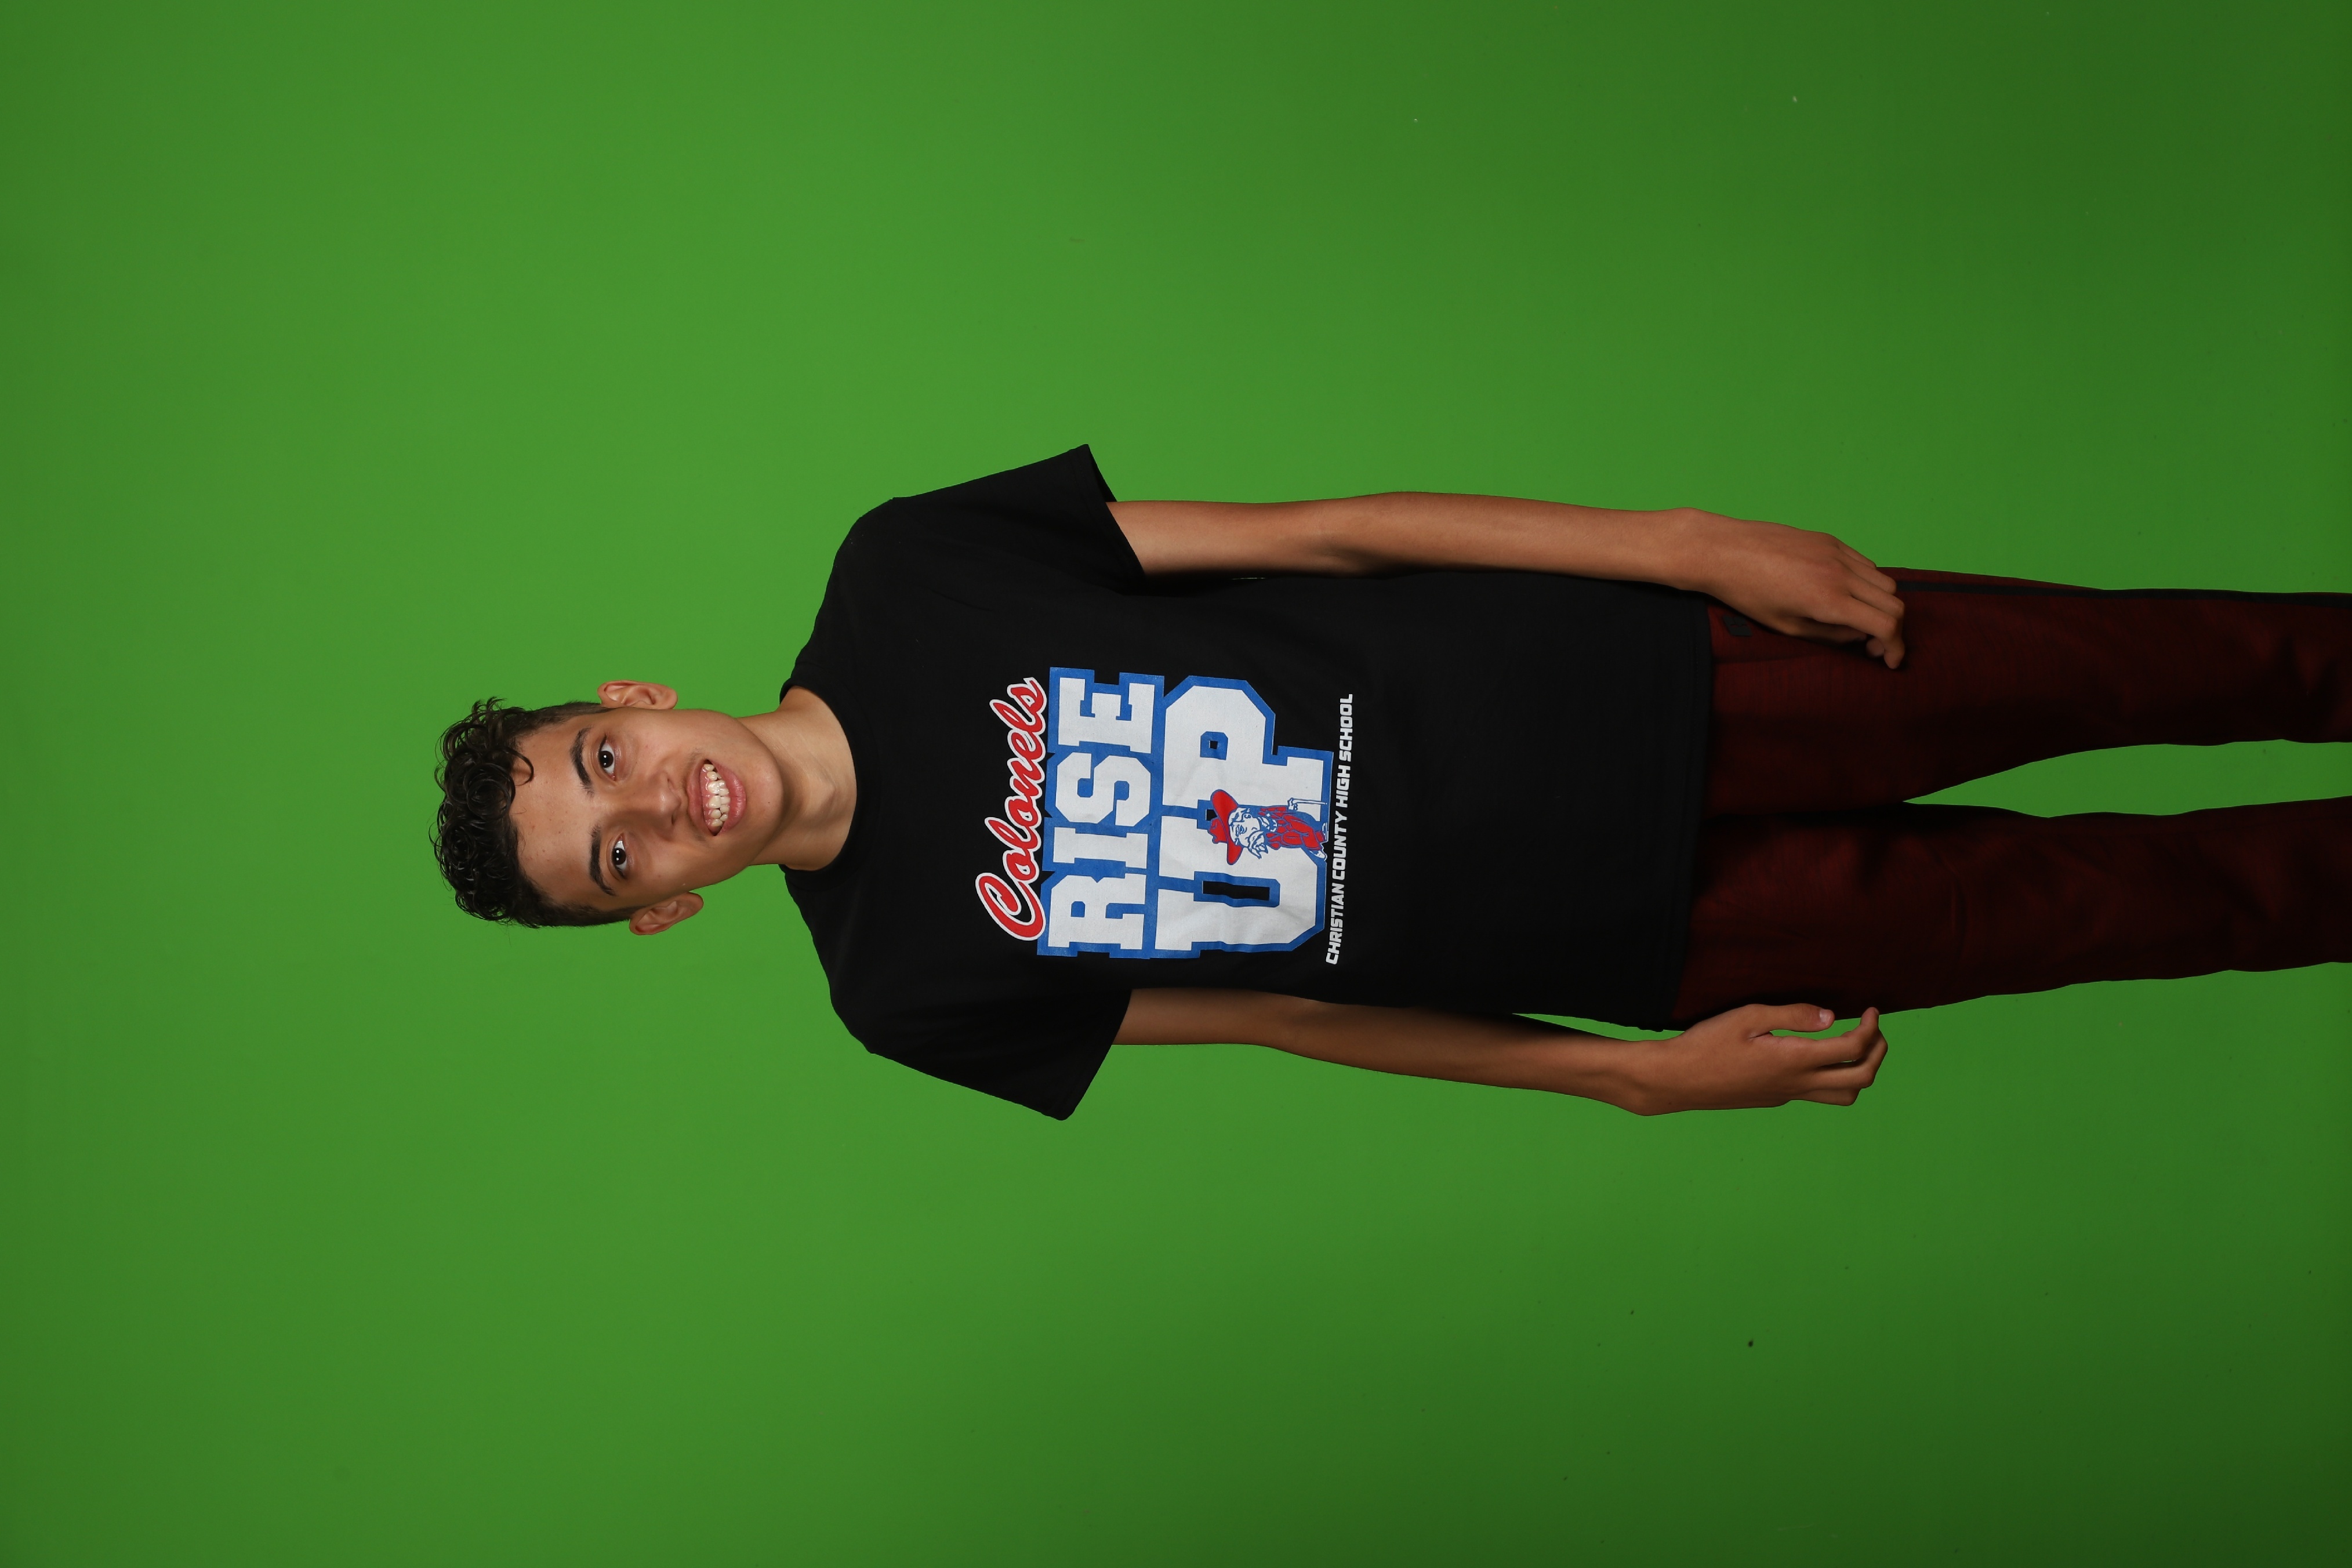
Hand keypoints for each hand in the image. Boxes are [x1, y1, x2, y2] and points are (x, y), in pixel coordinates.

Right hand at [1607, 1005, 1887, 1114]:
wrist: (1677, 1080)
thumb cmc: (1707, 1044)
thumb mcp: (1748, 1017)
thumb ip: (1792, 1015)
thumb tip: (1831, 1016)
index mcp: (1794, 1060)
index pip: (1852, 1048)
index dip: (1870, 1028)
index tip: (1870, 1010)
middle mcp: (1797, 1083)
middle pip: (1860, 1079)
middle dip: (1877, 1053)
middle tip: (1874, 1030)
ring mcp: (1787, 1094)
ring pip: (1844, 1095)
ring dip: (1859, 1071)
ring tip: (1852, 1046)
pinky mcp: (1775, 1098)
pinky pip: (1818, 1093)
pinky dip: (1831, 1075)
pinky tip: (1814, 1053)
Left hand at [1669, 510, 1907, 668]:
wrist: (1723, 550)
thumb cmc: (1747, 593)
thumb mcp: (1787, 626)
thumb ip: (1830, 635)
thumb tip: (1861, 635)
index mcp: (1829, 600)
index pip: (1886, 624)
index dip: (1895, 646)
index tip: (1889, 660)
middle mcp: (1840, 573)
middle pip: (1893, 602)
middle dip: (1891, 628)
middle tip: (1870, 644)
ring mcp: (1837, 553)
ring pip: (1883, 581)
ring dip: (1880, 604)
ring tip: (1857, 618)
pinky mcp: (1830, 540)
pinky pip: (1864, 563)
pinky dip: (1866, 582)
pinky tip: (1844, 594)